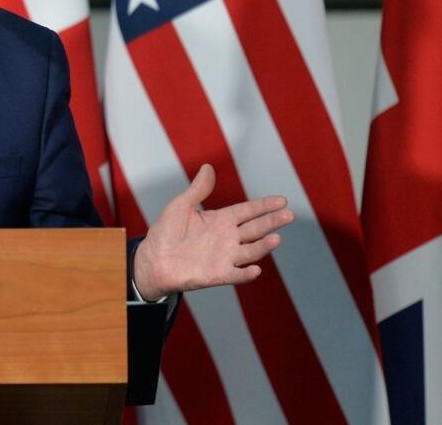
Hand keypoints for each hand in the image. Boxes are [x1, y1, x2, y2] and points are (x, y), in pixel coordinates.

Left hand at [133, 164, 292, 300]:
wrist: (153, 260)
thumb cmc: (165, 233)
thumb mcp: (180, 206)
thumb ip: (197, 190)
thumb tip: (208, 167)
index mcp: (221, 220)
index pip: (248, 211)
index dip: (264, 206)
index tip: (282, 200)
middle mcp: (227, 238)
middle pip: (255, 229)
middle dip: (272, 222)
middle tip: (288, 215)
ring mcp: (224, 257)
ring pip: (250, 251)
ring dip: (263, 246)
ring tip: (276, 238)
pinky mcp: (217, 274)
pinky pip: (235, 275)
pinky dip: (246, 274)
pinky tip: (256, 270)